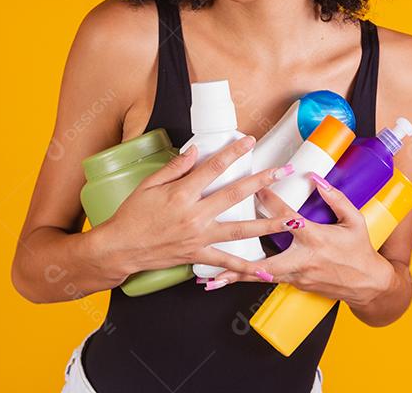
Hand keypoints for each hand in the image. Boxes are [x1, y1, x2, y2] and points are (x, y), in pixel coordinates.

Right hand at [96, 135, 295, 280]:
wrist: (120, 248)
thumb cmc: (131, 215)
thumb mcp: (148, 185)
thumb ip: (174, 168)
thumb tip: (196, 151)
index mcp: (181, 194)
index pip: (213, 168)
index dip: (233, 153)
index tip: (249, 141)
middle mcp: (194, 215)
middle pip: (234, 195)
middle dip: (262, 182)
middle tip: (282, 171)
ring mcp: (199, 237)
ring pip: (240, 229)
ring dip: (268, 224)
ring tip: (291, 220)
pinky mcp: (198, 254)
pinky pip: (227, 261)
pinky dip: (247, 267)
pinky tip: (266, 270)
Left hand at [203, 174, 393, 305]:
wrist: (367, 285)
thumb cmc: (359, 251)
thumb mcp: (355, 220)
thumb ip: (335, 198)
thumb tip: (315, 178)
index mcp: (316, 240)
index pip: (287, 218)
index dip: (271, 201)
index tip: (254, 187)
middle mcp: (302, 260)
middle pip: (266, 259)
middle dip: (241, 255)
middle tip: (216, 248)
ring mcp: (297, 275)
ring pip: (261, 275)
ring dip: (235, 275)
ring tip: (211, 276)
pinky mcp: (294, 283)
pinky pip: (266, 280)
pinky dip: (245, 280)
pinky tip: (225, 281)